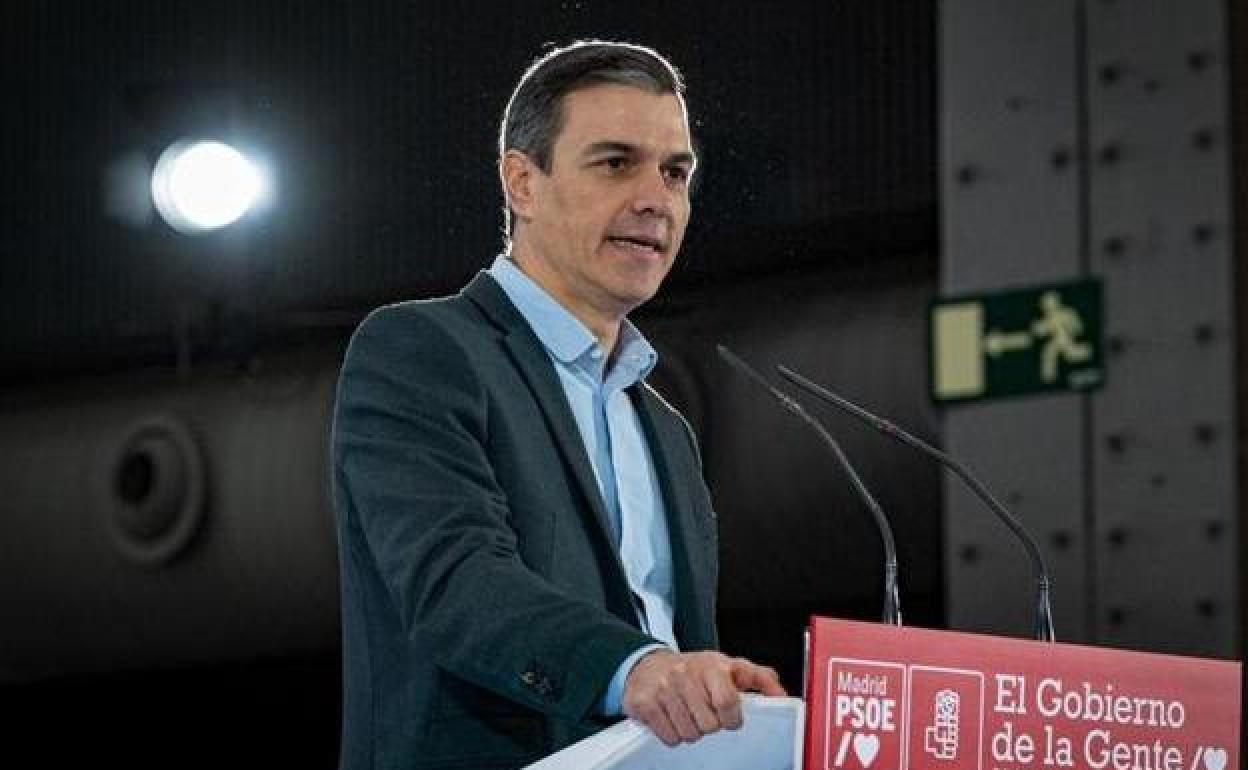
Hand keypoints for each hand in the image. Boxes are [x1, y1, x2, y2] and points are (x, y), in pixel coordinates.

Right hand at [621, 649, 785, 745]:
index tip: (729, 717)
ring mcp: (664, 688)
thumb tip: (781, 695)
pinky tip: (672, 718)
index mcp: (711, 665)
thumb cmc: (695, 669)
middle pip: (709, 724)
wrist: (648, 665)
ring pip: (689, 734)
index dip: (731, 718)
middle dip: (710, 724)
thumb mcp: (729, 667)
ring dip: (692, 731)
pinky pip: (669, 737)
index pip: (728, 702)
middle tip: (704, 712)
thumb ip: (759, 679)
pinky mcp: (645, 703)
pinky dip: (673, 735)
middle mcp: (686, 674)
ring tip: (688, 714)